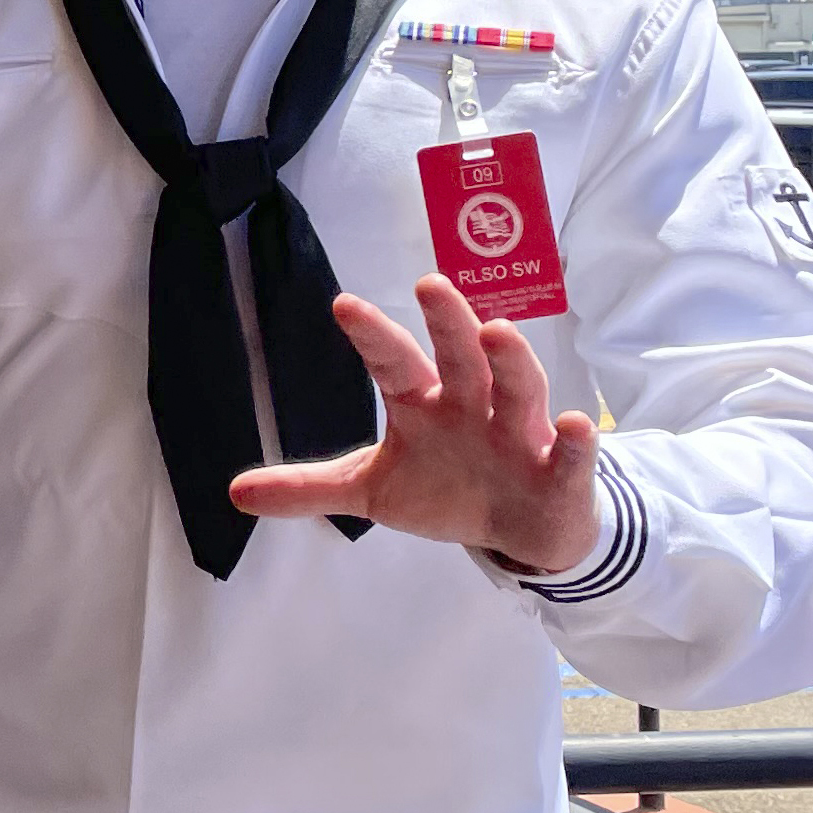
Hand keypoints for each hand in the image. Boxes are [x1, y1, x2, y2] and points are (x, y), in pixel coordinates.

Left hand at [227, 277, 602, 572]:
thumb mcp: (373, 489)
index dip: (371, 336)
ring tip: (497, 333)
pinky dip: (577, 442)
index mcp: (425, 404)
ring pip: (518, 391)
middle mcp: (473, 405)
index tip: (343, 305)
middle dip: (448, 323)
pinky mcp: (559, 472)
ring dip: (512, 363)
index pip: (393, 363)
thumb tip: (234, 493)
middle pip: (459, 357)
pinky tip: (578, 424)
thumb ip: (309, 487)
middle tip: (430, 285)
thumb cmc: (447, 489)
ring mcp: (519, 435)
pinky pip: (571, 455)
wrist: (521, 528)